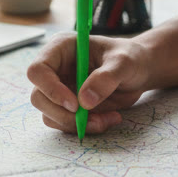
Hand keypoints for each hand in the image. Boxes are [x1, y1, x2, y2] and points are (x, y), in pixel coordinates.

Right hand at [26, 32, 155, 134]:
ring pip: (51, 116)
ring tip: (109, 118)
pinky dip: (85, 127)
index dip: (51, 89)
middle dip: (64, 115)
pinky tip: (108, 119)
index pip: (38, 70)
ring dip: (77, 124)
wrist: (139, 72)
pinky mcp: (67, 107)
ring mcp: (59, 89)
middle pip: (39, 98)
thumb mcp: (124, 63)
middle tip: (93, 119)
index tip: (75, 105)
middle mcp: (55, 69)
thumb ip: (106, 78)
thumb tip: (84, 101)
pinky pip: (65, 124)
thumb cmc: (130, 58)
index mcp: (61, 49)